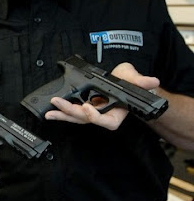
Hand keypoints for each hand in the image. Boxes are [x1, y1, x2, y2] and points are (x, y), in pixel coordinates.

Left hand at [44, 62, 159, 129]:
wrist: (123, 80)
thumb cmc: (131, 82)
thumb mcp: (136, 79)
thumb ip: (141, 81)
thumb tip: (152, 82)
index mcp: (117, 113)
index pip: (108, 121)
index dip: (97, 117)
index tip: (87, 106)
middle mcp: (102, 115)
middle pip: (86, 119)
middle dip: (71, 111)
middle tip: (59, 102)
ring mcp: (91, 112)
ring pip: (76, 118)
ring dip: (62, 114)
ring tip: (49, 111)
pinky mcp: (82, 106)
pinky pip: (71, 111)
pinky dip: (60, 111)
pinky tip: (49, 110)